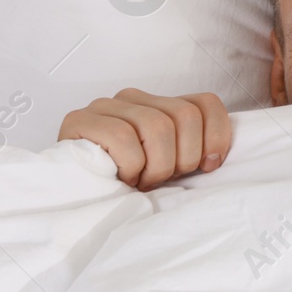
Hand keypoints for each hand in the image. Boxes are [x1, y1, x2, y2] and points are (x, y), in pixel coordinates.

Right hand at [57, 89, 231, 190]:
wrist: (76, 194)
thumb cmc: (129, 181)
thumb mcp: (172, 165)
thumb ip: (193, 150)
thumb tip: (216, 158)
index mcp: (161, 104)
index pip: (206, 103)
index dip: (216, 137)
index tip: (207, 166)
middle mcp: (135, 98)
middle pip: (186, 116)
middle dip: (184, 158)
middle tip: (164, 178)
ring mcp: (106, 106)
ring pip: (158, 126)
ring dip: (156, 166)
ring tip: (141, 180)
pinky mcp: (80, 119)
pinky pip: (123, 139)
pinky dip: (130, 166)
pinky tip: (122, 177)